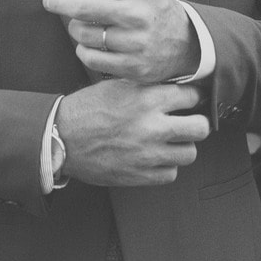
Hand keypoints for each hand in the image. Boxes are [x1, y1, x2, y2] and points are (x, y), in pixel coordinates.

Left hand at [43, 0, 198, 83]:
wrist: (186, 43)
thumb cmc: (153, 10)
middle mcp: (139, 14)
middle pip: (83, 7)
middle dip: (58, 2)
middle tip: (50, 0)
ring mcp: (136, 42)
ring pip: (83, 34)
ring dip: (74, 27)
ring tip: (80, 24)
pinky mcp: (132, 66)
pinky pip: (90, 57)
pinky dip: (83, 49)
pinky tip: (89, 43)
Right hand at [54, 78, 209, 185]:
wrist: (60, 137)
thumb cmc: (87, 109)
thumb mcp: (119, 85)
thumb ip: (149, 87)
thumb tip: (176, 87)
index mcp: (147, 99)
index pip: (192, 97)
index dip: (192, 98)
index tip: (189, 101)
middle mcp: (152, 127)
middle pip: (200, 128)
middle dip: (197, 123)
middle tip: (188, 123)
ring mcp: (147, 154)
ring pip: (189, 153)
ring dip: (182, 147)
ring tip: (171, 142)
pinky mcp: (139, 175)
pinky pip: (170, 174)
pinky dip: (166, 166)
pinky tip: (156, 157)